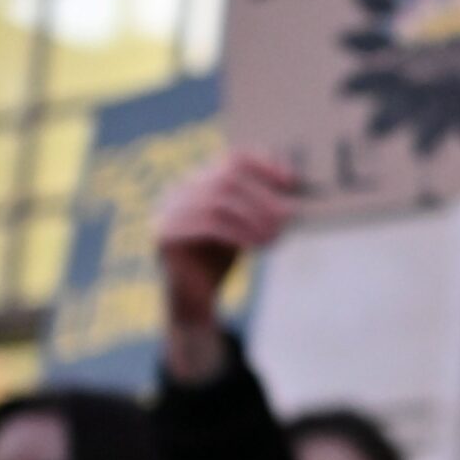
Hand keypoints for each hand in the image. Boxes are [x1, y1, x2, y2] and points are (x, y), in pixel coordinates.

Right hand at [154, 151, 297, 381]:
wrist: (193, 301)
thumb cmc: (220, 260)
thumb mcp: (245, 224)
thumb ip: (262, 204)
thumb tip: (295, 184)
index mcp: (198, 181)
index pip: (233, 158)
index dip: (264, 165)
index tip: (291, 181)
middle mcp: (178, 190)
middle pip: (227, 178)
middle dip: (263, 196)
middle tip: (289, 216)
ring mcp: (167, 210)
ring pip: (218, 200)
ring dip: (254, 217)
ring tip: (275, 236)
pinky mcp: (165, 234)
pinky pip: (208, 224)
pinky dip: (240, 232)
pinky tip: (259, 245)